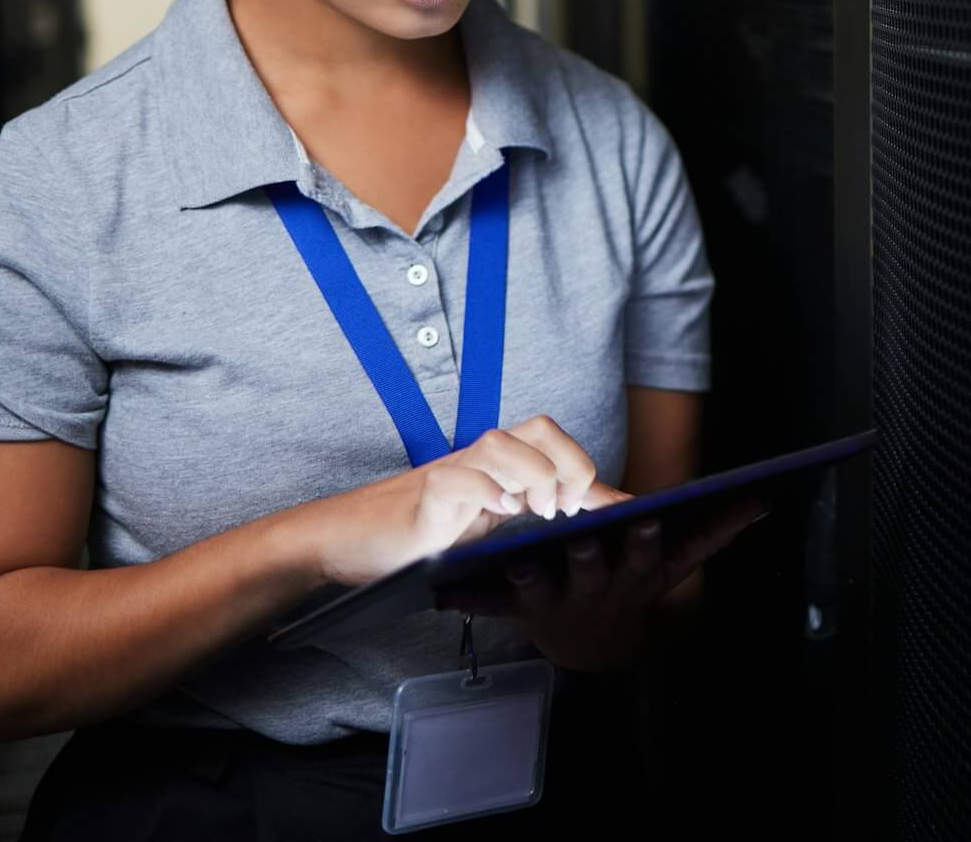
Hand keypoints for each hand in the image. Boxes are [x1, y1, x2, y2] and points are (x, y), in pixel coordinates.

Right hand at [303, 416, 616, 586]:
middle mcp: (480, 463)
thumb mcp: (482, 533)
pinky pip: (457, 479)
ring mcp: (452, 473)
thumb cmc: (417, 539)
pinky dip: (483, 490)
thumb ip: (528, 523)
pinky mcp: (424, 497)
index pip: (556, 449)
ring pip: (503, 443)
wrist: (344, 542)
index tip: (626, 510)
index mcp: (499, 471)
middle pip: (540, 429)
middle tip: (574, 507)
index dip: (594, 475)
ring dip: (533, 473)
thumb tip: (589, 530)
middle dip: (571, 463)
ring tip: (543, 511)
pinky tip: (498, 513)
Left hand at [436, 496, 767, 671]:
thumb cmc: (631, 585)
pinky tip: (442, 591)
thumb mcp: (674, 566)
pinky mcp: (517, 613)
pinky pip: (490, 607)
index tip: (645, 520)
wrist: (590, 644)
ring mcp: (556, 605)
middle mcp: (597, 592)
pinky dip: (467, 600)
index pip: (645, 556)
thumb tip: (759, 502)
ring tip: (514, 560)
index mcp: (634, 577)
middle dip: (586, 555)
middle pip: (591, 572)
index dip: (644, 541)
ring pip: (540, 590)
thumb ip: (714, 534)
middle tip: (578, 535)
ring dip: (526, 577)